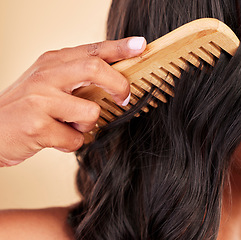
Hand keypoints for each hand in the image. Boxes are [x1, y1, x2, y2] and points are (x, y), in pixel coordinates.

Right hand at [0, 37, 145, 166]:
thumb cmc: (25, 107)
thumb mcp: (48, 84)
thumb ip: (76, 80)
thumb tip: (111, 84)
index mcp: (52, 63)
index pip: (92, 50)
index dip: (119, 47)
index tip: (140, 45)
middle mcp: (47, 76)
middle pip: (95, 69)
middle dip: (118, 85)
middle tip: (124, 98)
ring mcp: (41, 100)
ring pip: (90, 113)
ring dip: (86, 126)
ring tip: (69, 126)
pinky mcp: (38, 126)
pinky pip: (76, 139)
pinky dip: (71, 142)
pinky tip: (55, 139)